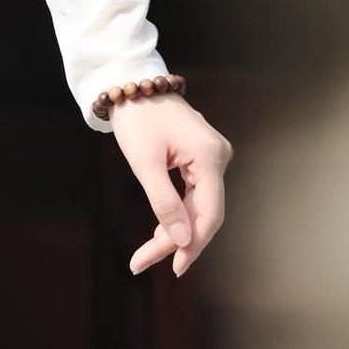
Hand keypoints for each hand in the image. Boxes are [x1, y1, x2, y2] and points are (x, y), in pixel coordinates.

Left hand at [109, 93, 232, 277]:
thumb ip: (165, 203)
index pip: (209, 214)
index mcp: (210, 156)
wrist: (130, 81)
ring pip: (199, 204)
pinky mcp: (201, 155)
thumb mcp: (144, 162)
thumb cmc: (136, 117)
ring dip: (177, 229)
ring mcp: (212, 155)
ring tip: (148, 251)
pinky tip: (162, 229)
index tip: (172, 268)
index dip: (193, 245)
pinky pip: (194, 192)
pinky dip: (178, 211)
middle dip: (178, 240)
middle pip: (204, 212)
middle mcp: (218, 156)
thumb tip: (184, 242)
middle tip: (144, 261)